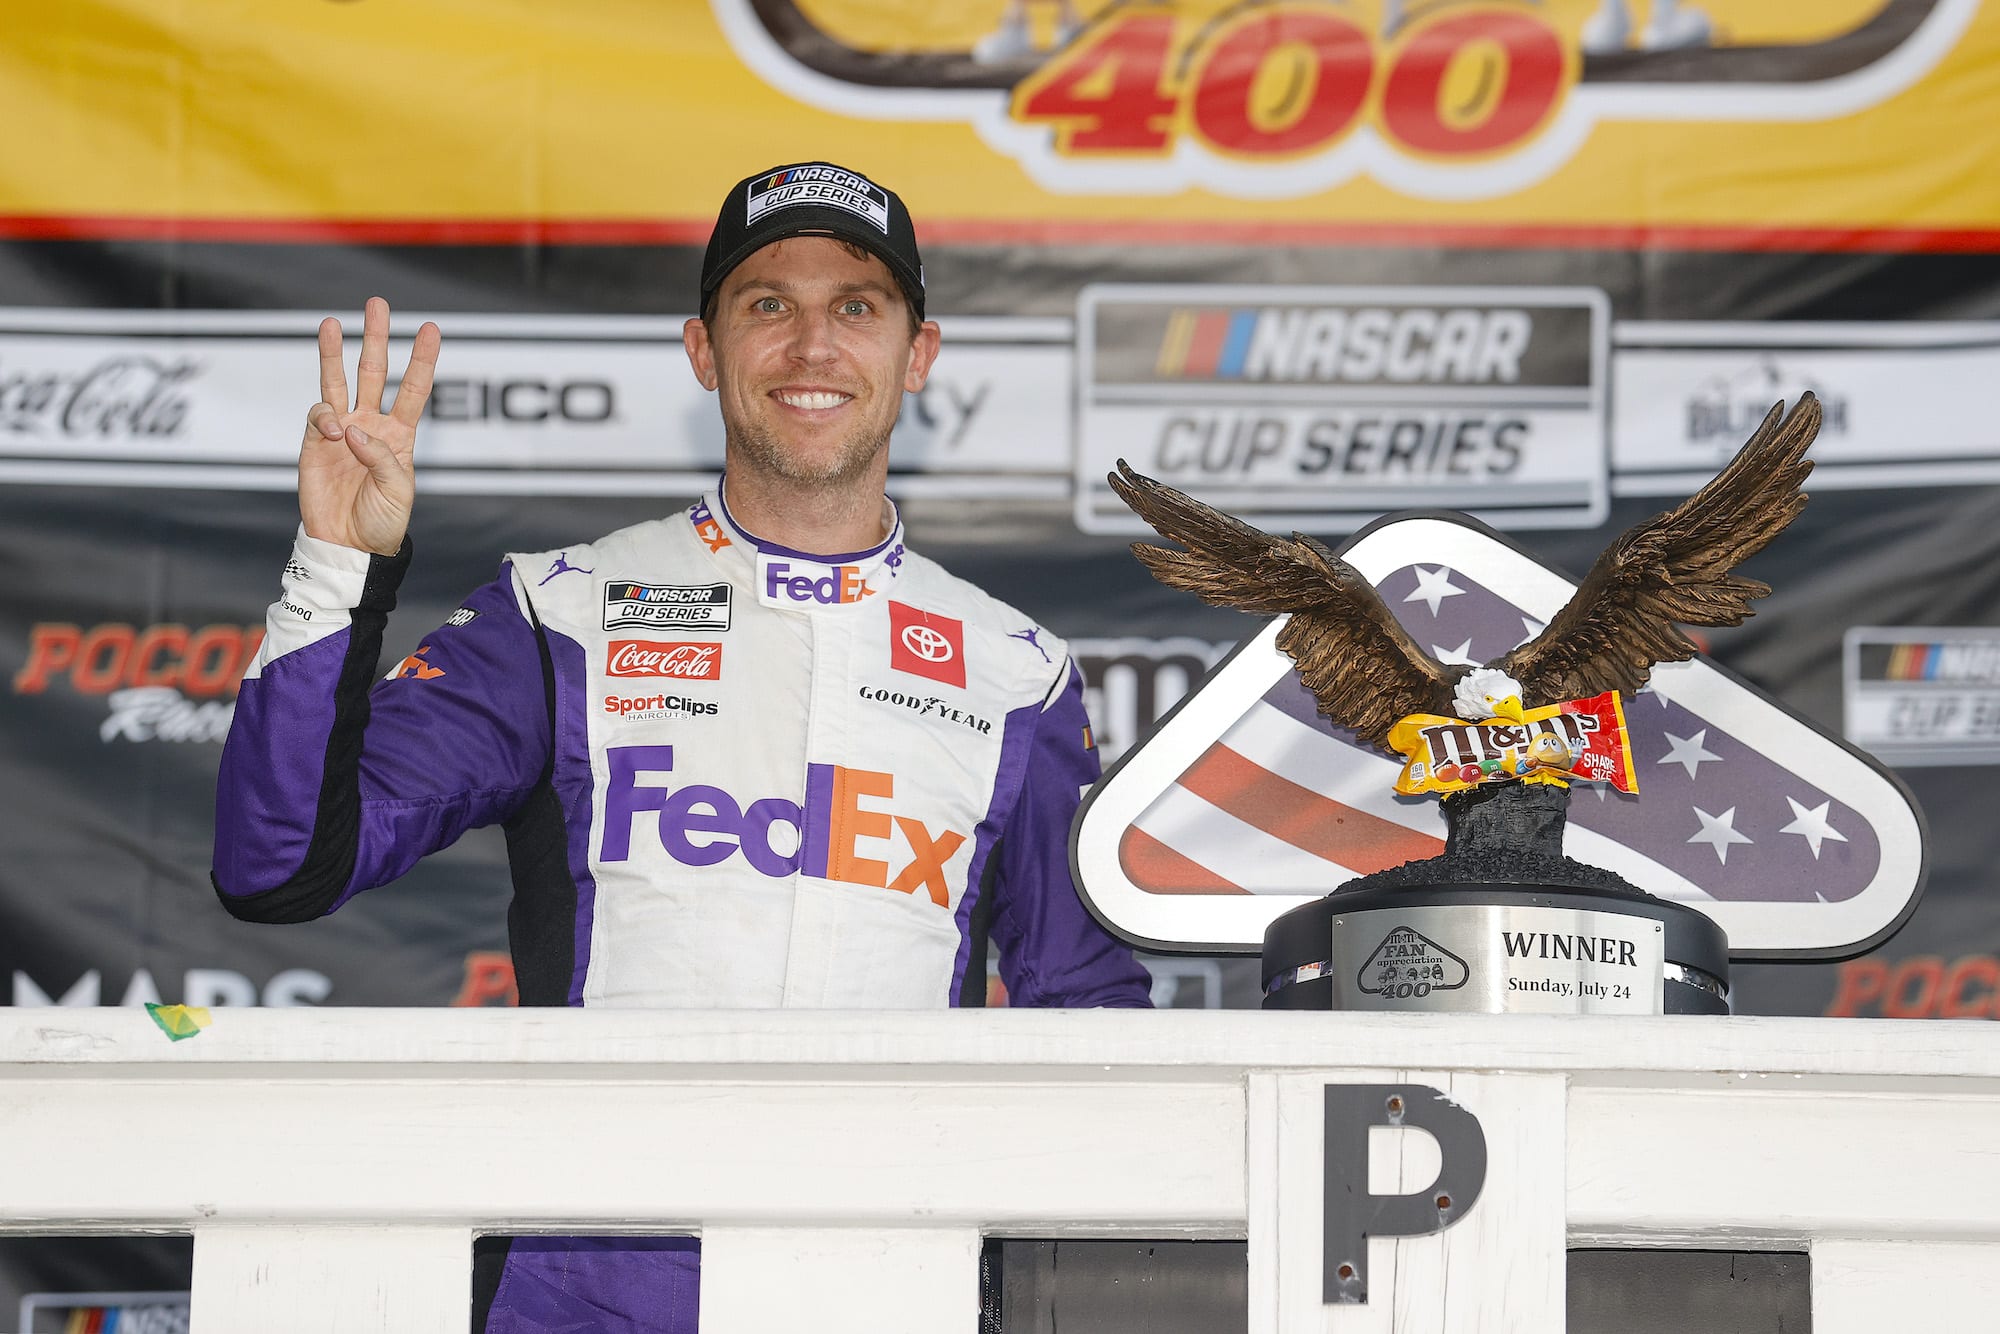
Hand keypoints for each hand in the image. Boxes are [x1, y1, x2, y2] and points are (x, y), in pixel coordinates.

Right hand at [299, 297, 441, 555]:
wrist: (349, 543)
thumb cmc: (382, 520)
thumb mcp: (398, 491)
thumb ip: (382, 458)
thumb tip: (353, 429)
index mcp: (401, 435)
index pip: (413, 389)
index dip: (422, 359)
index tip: (431, 328)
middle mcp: (371, 425)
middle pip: (374, 372)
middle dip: (376, 338)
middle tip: (377, 304)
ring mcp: (342, 430)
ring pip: (337, 381)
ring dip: (334, 353)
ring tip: (331, 323)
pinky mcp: (315, 441)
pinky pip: (318, 415)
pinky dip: (325, 418)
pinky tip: (334, 432)